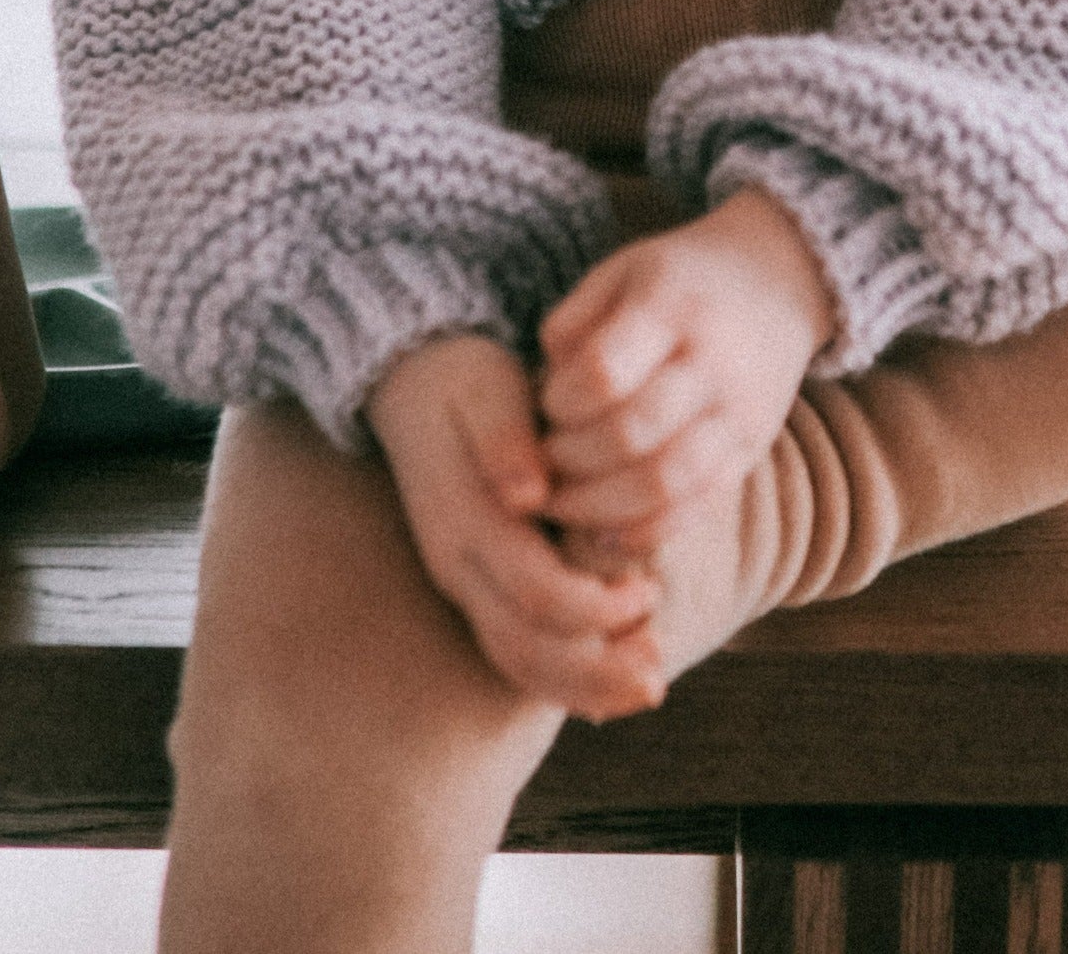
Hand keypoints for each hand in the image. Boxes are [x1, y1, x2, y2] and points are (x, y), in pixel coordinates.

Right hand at [364, 332, 665, 721]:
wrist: (408, 385)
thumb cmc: (462, 379)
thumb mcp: (485, 387)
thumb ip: (505, 439)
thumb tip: (529, 493)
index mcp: (465, 518)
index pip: (534, 592)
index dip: (596, 607)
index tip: (648, 589)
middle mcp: (457, 562)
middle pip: (524, 648)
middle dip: (596, 670)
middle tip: (658, 671)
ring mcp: (460, 580)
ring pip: (515, 661)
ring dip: (583, 685)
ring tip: (647, 685)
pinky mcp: (473, 585)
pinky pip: (511, 651)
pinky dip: (560, 679)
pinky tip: (608, 687)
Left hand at [536, 188, 837, 558]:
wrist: (779, 281)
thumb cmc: (681, 277)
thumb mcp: (622, 269)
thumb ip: (574, 321)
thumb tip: (545, 387)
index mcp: (671, 307)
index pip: (604, 373)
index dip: (561, 401)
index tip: (549, 402)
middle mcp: (712, 363)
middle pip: (630, 434)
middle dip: (571, 458)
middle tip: (543, 459)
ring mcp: (738, 413)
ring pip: (665, 483)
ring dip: (600, 506)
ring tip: (563, 503)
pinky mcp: (752, 451)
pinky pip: (699, 508)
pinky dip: (648, 531)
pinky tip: (608, 533)